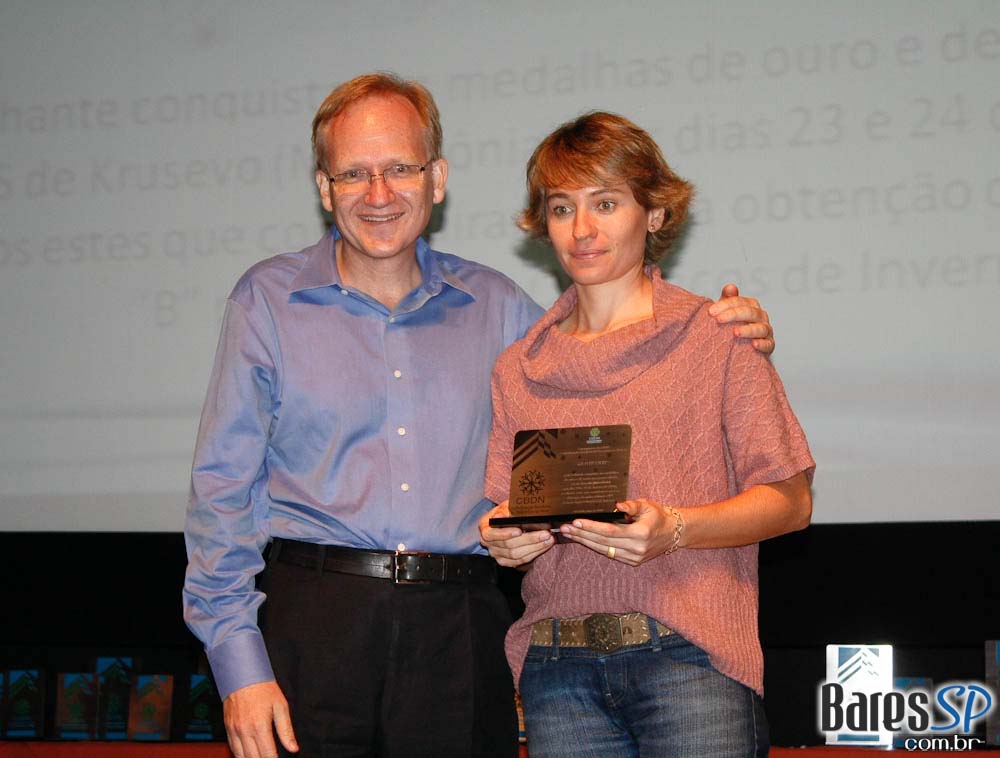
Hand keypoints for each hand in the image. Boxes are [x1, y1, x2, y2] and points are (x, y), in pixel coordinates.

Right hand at [223, 681, 297, 757]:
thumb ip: (286, 730)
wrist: (242, 674)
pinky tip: (248, 754)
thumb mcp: (281, 706)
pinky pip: (233, 748)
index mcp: (260, 726)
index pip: (268, 755)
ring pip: (241, 756)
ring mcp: (234, 730)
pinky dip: (240, 754)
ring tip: (261, 757)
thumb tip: (293, 748)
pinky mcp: (228, 728)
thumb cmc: (263, 688)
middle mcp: (245, 731)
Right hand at [479, 500, 554, 567]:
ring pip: (516, 555)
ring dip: (535, 547)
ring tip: (549, 539)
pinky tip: (544, 546)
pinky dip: (534, 553)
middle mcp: (488, 543)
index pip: (492, 534)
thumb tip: (506, 516)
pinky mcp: (506, 561)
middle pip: (508, 545)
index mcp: (485, 528)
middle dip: (529, 539)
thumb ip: (507, 510)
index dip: (505, 533)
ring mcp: (497, 554)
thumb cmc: (506, 512)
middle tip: (545, 533)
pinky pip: (521, 561)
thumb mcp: (505, 506)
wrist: (505, 523)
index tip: (519, 530)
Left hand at [559, 499, 682, 566]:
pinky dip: (595, 546)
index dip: (591, 527)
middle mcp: (636, 548)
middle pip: (603, 542)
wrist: (674, 533)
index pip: (610, 531)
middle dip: (581, 535)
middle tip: (564, 529)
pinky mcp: (632, 561)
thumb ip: (631, 505)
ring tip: (569, 534)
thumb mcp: (647, 505)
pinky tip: (583, 540)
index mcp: (640, 533)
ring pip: (604, 550)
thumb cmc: (659, 516)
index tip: (575, 522)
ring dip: (585, 542)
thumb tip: (617, 505)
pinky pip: (609, 554)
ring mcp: (634, 557)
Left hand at [709, 283, 773, 354]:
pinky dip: (762, 344)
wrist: (737, 347)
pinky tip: (753, 344)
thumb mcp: (726, 312)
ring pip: (761, 328)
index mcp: (751, 306)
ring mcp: (766, 331)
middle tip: (718, 320)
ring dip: (748, 330)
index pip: (740, 302)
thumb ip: (728, 299)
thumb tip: (731, 287)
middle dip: (734, 315)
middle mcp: (761, 316)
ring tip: (735, 332)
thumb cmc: (730, 326)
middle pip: (750, 312)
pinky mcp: (769, 345)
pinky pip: (768, 344)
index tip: (710, 311)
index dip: (725, 305)